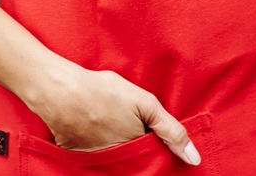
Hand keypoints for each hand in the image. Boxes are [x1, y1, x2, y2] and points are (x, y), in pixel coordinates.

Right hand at [27, 61, 201, 162]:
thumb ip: (171, 130)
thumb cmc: (104, 92)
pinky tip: (97, 133)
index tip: (156, 142)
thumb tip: (194, 158)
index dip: (158, 150)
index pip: (154, 159)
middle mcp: (118, 163)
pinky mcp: (80, 161)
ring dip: (121, 154)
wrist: (61, 92)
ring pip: (118, 164)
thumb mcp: (144, 103)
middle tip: (131, 131)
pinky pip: (97, 163)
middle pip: (136, 163)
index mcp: (137, 151)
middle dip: (140, 153)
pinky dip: (102, 154)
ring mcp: (98, 163)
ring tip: (113, 128)